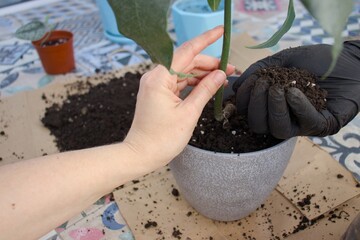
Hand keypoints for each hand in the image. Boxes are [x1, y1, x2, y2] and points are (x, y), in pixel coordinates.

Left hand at [125, 26, 234, 166]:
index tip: (221, 31)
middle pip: (186, 61)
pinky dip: (194, 83)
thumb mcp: (189, 113)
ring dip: (203, 74)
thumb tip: (221, 74)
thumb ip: (205, 90)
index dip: (206, 40)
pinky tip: (209, 86)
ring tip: (224, 78)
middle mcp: (155, 77)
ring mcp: (156, 85)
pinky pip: (179, 82)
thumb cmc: (161, 139)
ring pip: (183, 71)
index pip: (186, 51)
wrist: (141, 154)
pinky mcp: (158, 93)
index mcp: (160, 78)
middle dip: (209, 63)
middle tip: (230, 69)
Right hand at [233, 41, 359, 138]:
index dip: (242, 101)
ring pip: (278, 130)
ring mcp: (303, 124)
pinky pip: (305, 123)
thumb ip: (257, 72)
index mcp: (271, 106)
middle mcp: (284, 118)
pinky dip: (296, 107)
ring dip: (274, 108)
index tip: (246, 83)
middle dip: (256, 105)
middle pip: (258, 126)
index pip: (248, 114)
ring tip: (279, 88)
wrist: (349, 59)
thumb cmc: (315, 61)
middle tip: (263, 84)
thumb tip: (234, 88)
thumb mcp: (280, 61)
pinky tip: (294, 91)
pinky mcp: (323, 125)